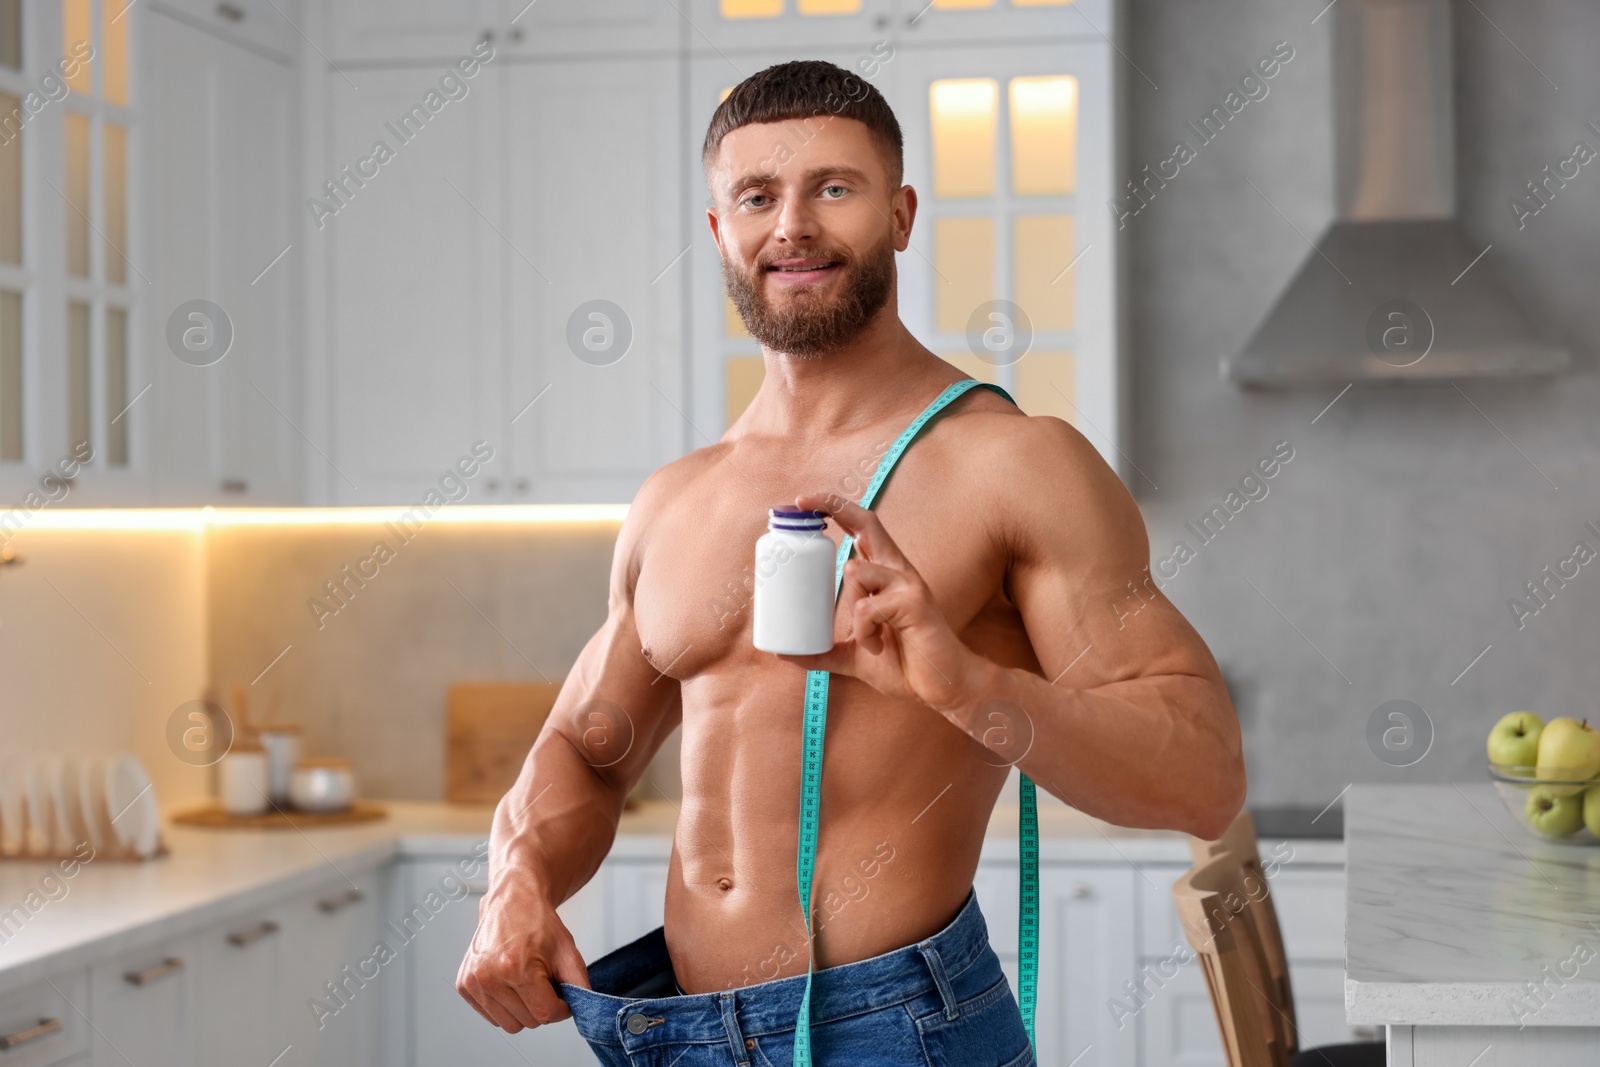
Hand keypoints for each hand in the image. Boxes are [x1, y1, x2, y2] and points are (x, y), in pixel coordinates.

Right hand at [456, 871, 590, 1032]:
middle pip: (528, 1022)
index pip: (545, 1014)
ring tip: (526, 982)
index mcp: (515, 967)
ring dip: (523, 1010)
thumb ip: (580, 986)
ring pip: (509, 1024)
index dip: (560, 1008)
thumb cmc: (538, 924)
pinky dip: (505, 1006)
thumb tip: (583, 1010)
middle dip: (541, 1006)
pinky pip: (492, 1016)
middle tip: (543, 981)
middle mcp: (489, 977)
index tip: (562, 996)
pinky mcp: (464, 985)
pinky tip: (509, 982)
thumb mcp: (568, 952)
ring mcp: (473, 982)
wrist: (512, 901)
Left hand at [776, 492, 979, 713]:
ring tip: (869, 638)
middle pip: (867, 522)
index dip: (835, 508)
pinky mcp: (914, 603)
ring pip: (857, 571)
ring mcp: (908, 584)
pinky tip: (878, 646)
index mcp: (885, 576)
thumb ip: (823, 651)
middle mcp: (898, 571)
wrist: (944, 687)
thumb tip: (785, 653)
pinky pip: (869, 607)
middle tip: (800, 502)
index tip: (802, 502)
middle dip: (833, 505)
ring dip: (851, 607)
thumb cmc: (905, 665)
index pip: (862, 529)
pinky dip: (864, 631)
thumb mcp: (853, 656)